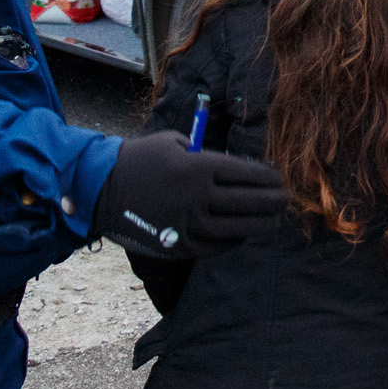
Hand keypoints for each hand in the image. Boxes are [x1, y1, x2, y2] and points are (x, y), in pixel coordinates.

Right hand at [92, 131, 286, 257]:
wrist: (102, 188)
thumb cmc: (142, 158)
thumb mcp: (176, 142)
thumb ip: (207, 154)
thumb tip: (239, 167)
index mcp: (199, 167)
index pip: (246, 174)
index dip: (267, 178)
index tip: (278, 179)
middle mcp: (197, 197)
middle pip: (249, 202)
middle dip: (273, 201)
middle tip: (285, 200)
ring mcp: (188, 224)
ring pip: (237, 228)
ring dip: (260, 225)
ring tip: (273, 222)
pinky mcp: (178, 245)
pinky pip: (215, 246)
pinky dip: (233, 240)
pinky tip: (242, 234)